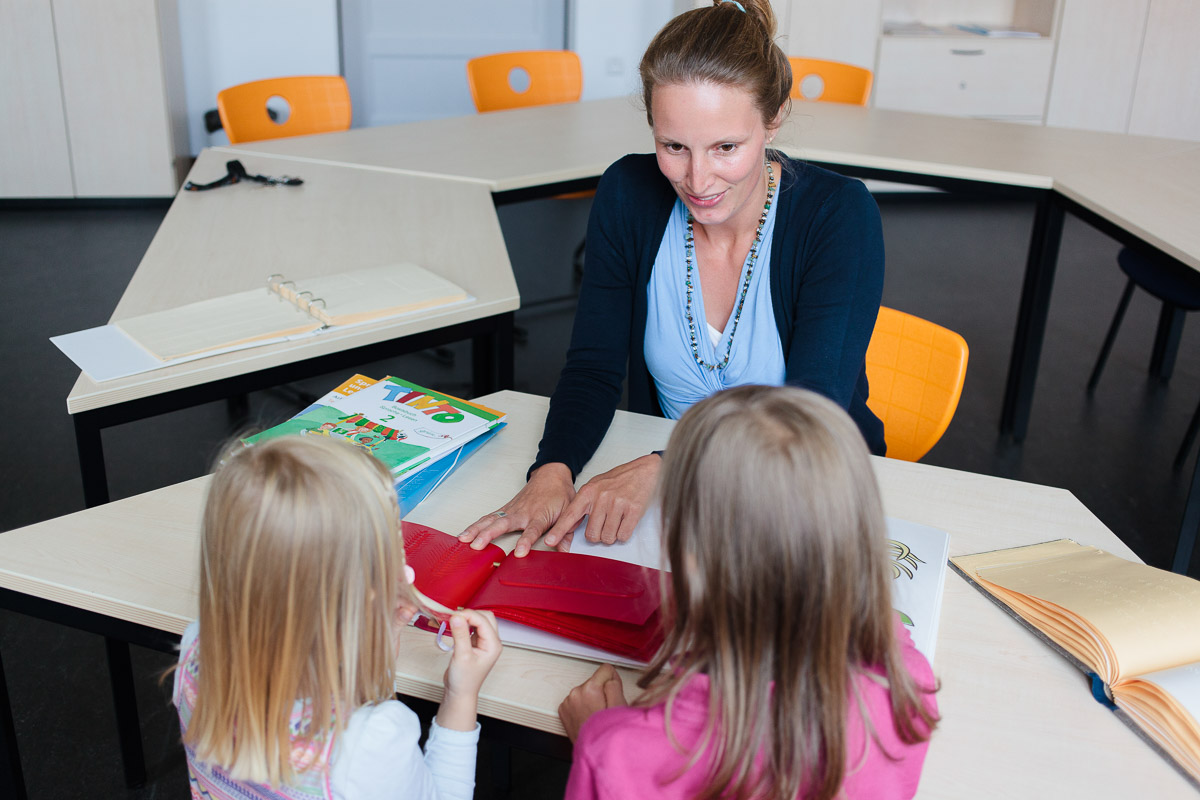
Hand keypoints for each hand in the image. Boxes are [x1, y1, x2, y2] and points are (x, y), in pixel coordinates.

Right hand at [437, 609, 501, 731]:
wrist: (460, 693)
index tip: (453, 615)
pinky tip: (456, 626)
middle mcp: (492, 642)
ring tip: (453, 621)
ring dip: (468, 618)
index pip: (483, 621)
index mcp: (493, 645)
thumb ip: (460, 635)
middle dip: (470, 614)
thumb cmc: (464, 680)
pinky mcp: (476, 643)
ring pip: (480, 621)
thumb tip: (457, 616)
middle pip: (485, 617)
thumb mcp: (461, 656)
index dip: (469, 615)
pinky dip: (465, 624)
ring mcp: (484, 642)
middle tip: (454, 617)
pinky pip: (473, 627)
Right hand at [459, 463, 575, 556]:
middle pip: (504, 524)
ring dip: (477, 530)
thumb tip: (566, 552)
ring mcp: (512, 510)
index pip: (532, 530)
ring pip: (492, 520)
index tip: (519, 552)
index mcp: (540, 514)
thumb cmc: (559, 494)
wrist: (551, 475)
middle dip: (489, 535)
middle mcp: (523, 512)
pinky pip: (489, 517)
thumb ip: (566, 533)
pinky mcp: (506, 509)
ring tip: (464, 540)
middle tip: (478, 545)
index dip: (526, 541)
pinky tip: (465, 534)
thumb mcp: (570, 512)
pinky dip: (476, 525)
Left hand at [542, 454, 660, 549]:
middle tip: (606, 523)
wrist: (645, 470)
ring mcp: (617, 504)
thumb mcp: (597, 485)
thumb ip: (585, 503)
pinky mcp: (633, 510)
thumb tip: (572, 524)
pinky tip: (626, 520)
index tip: (549, 541)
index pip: (570, 515)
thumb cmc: (620, 479)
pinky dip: (624, 533)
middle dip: (598, 535)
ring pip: (608, 538)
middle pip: (592, 535)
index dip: (559, 530)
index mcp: (589, 491)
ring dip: (612, 534)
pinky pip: (623, 535)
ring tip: (618, 519)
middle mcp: (601, 497)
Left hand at [558, 664, 627, 741]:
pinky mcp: (563, 709)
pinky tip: (587, 718)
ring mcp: (567, 701)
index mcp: (590, 689)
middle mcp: (575, 692)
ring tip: (595, 716)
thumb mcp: (620, 707)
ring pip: (586, 690)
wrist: (592, 752)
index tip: (612, 694)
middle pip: (595, 680)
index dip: (613, 681)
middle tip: (604, 710)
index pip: (606, 669)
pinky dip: (582, 706)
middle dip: (601, 692)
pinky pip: (577, 699)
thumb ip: (615, 685)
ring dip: (591, 699)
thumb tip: (610, 674)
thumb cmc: (606, 733)